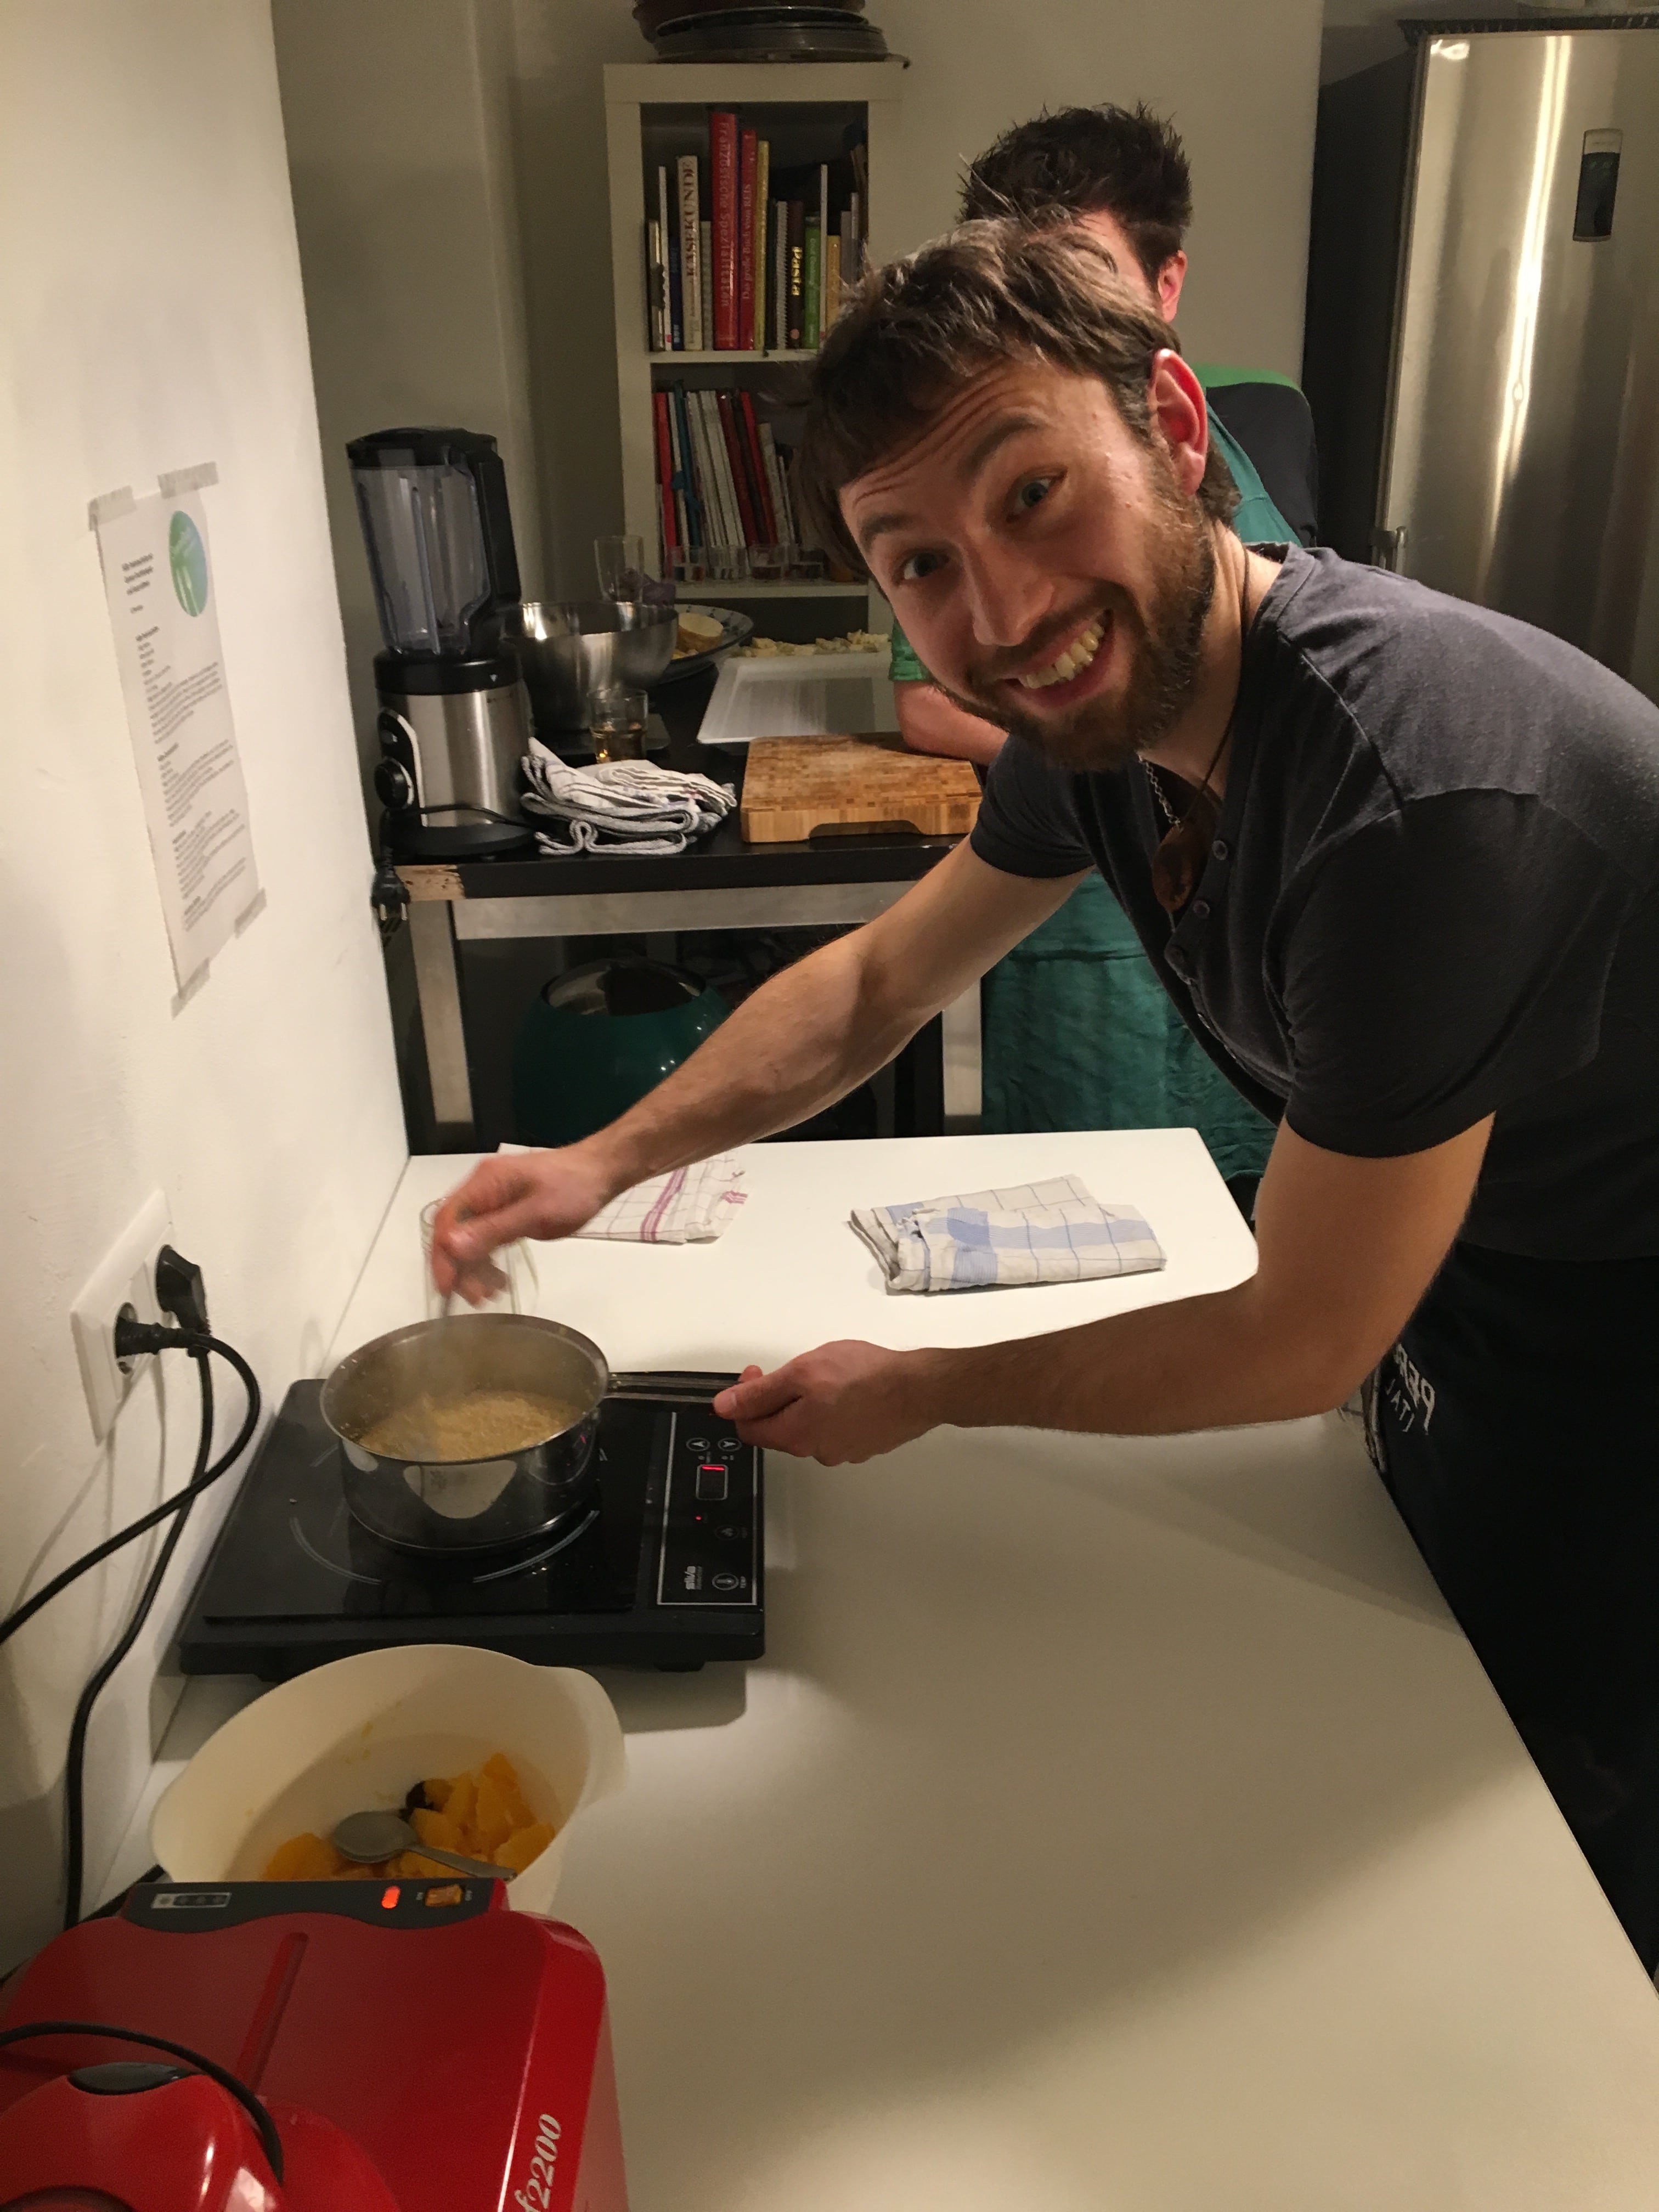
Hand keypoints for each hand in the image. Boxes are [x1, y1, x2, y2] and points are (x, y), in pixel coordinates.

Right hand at [429, 1146, 619, 1303]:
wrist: (600, 1173)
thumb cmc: (573, 1189)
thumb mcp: (536, 1212)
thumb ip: (494, 1229)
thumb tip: (451, 1246)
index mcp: (484, 1183)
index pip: (447, 1220)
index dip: (442, 1255)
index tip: (447, 1287)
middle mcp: (482, 1190)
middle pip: (455, 1232)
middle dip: (460, 1267)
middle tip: (478, 1298)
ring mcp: (493, 1200)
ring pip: (469, 1239)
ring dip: (475, 1268)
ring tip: (491, 1294)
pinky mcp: (506, 1211)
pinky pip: (486, 1238)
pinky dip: (488, 1260)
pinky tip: (499, 1280)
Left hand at [712, 1341, 941, 1465]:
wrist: (918, 1389)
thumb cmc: (864, 1376)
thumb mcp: (803, 1373)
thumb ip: (761, 1393)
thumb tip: (724, 1407)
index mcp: (795, 1436)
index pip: (750, 1429)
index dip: (743, 1400)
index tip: (756, 1373)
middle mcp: (816, 1452)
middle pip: (780, 1429)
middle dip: (778, 1399)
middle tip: (795, 1370)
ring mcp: (844, 1451)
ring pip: (810, 1428)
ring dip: (808, 1404)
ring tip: (829, 1376)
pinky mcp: (865, 1445)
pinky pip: (837, 1429)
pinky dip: (834, 1411)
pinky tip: (850, 1390)